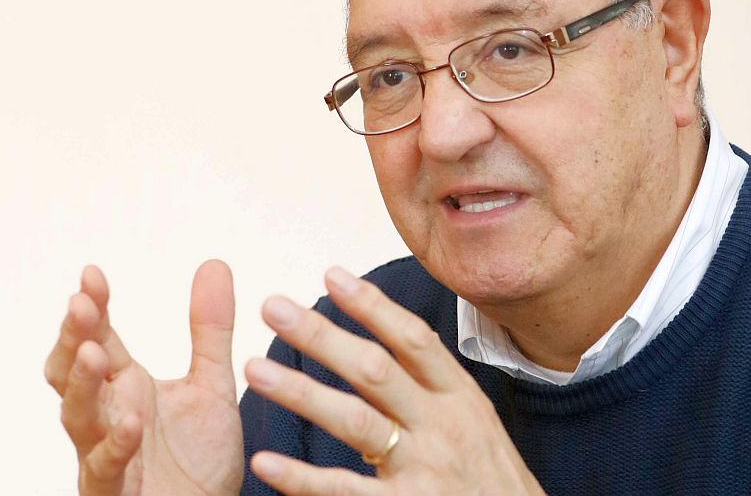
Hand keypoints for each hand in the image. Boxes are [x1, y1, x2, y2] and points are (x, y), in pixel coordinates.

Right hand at [44, 260, 243, 494]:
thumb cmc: (198, 459)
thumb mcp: (212, 384)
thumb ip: (210, 329)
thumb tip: (214, 263)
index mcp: (127, 386)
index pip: (99, 338)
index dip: (93, 308)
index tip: (92, 274)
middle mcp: (110, 416)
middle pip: (73, 372)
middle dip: (74, 339)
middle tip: (82, 304)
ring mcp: (106, 454)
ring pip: (78, 418)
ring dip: (82, 386)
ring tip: (95, 353)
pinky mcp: (115, 492)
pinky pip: (105, 469)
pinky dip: (115, 446)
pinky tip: (132, 422)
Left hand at [244, 267, 544, 494]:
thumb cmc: (493, 478)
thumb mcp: (477, 420)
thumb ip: (435, 385)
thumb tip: (393, 338)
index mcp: (459, 397)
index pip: (413, 338)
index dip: (372, 305)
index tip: (331, 275)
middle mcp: (442, 425)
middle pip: (375, 369)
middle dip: (322, 335)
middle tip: (274, 308)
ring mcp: (424, 469)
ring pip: (355, 421)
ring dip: (302, 392)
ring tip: (256, 370)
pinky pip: (346, 492)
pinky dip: (303, 479)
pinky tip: (266, 463)